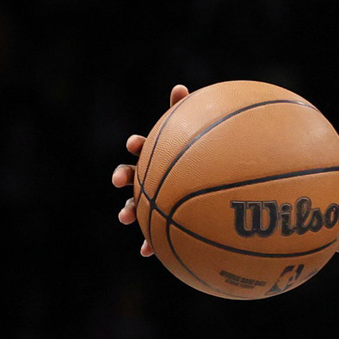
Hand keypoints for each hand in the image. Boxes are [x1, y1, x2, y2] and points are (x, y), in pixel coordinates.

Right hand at [112, 83, 189, 256]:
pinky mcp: (161, 222)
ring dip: (127, 210)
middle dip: (123, 175)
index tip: (135, 143)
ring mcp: (153, 200)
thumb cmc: (206, 160)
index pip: (143, 147)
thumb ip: (189, 116)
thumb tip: (179, 87)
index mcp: (159, 157)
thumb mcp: (199, 139)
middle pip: (131, 174)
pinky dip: (149, 242)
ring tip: (124, 216)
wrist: (216, 192)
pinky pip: (153, 234)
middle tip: (121, 178)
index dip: (137, 145)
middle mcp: (151, 177)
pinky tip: (147, 252)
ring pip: (135, 205)